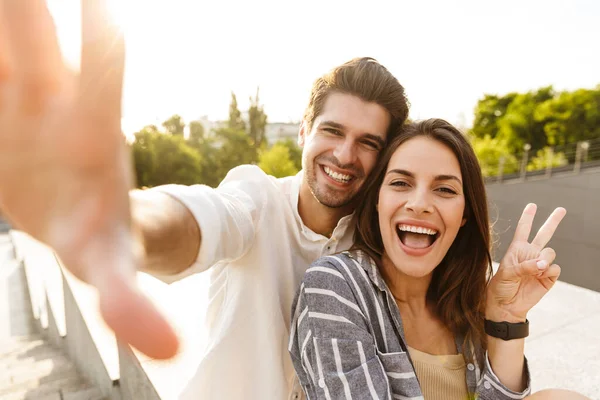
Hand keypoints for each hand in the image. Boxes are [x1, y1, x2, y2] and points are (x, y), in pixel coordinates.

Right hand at [0, 0, 177, 357]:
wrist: (73, 215)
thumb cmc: (99, 232)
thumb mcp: (111, 267)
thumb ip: (129, 303)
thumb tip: (167, 352)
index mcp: (94, 133)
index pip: (103, 73)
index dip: (100, 38)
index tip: (101, 7)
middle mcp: (55, 100)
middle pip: (35, 34)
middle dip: (22, 11)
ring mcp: (16, 94)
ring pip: (3, 41)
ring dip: (0, 26)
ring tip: (1, 10)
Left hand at [486, 203, 565, 321]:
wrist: (506, 306)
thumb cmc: (500, 287)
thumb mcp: (506, 273)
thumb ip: (524, 266)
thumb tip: (543, 264)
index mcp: (517, 249)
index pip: (523, 229)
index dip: (527, 217)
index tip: (532, 205)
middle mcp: (530, 254)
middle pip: (544, 234)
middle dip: (553, 221)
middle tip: (562, 209)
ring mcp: (541, 264)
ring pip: (550, 252)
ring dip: (545, 258)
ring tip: (536, 268)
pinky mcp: (548, 277)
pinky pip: (555, 268)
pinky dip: (549, 270)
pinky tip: (541, 274)